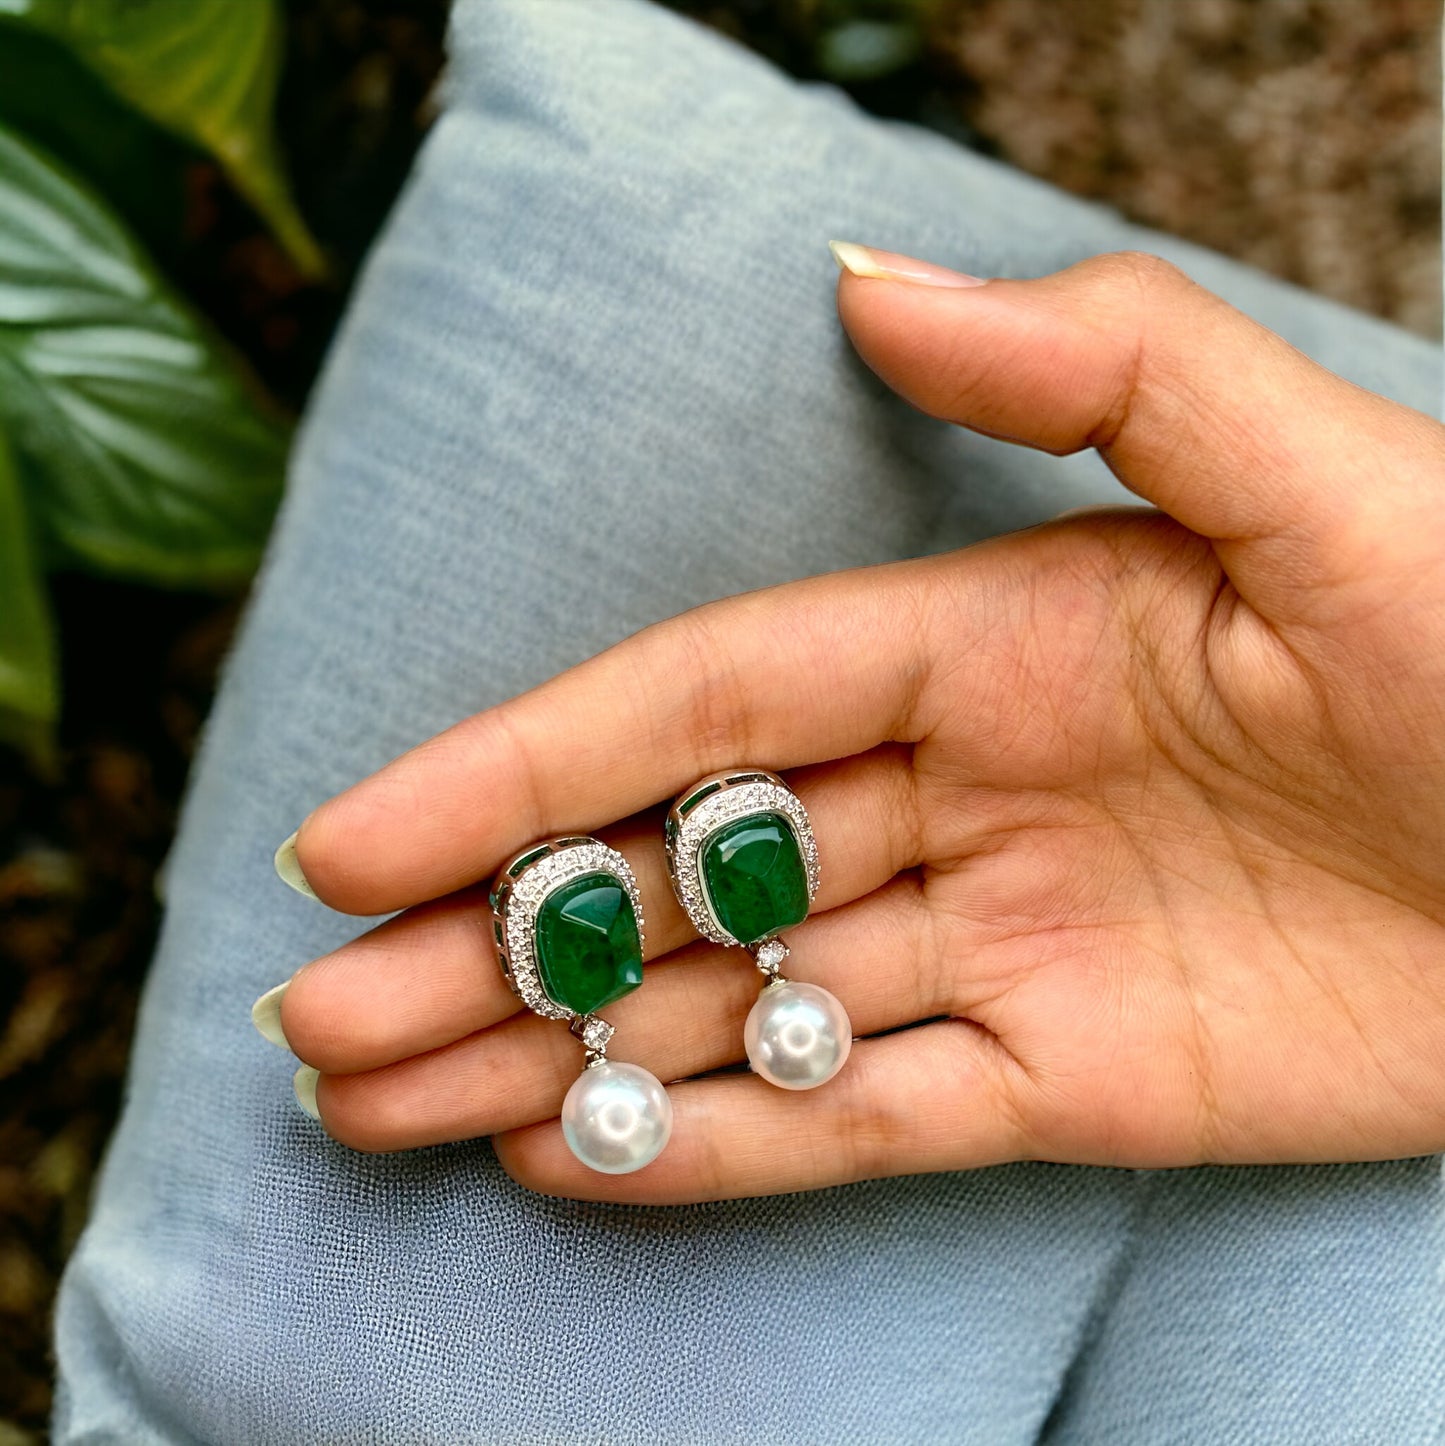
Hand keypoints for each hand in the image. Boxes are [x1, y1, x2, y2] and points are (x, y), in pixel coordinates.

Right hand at [271, 248, 1444, 1202]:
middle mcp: (960, 791)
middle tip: (317, 1020)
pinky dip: (716, 1142)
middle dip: (487, 945)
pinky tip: (567, 1152)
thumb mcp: (1323, 478)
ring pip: (734, 1007)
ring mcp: (1004, 945)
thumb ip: (1100, 367)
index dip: (512, 772)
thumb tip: (866, 278)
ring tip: (387, 1100)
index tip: (352, 844)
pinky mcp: (1071, 1080)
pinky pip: (859, 1116)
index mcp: (985, 640)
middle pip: (672, 875)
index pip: (693, 710)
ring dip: (559, 1050)